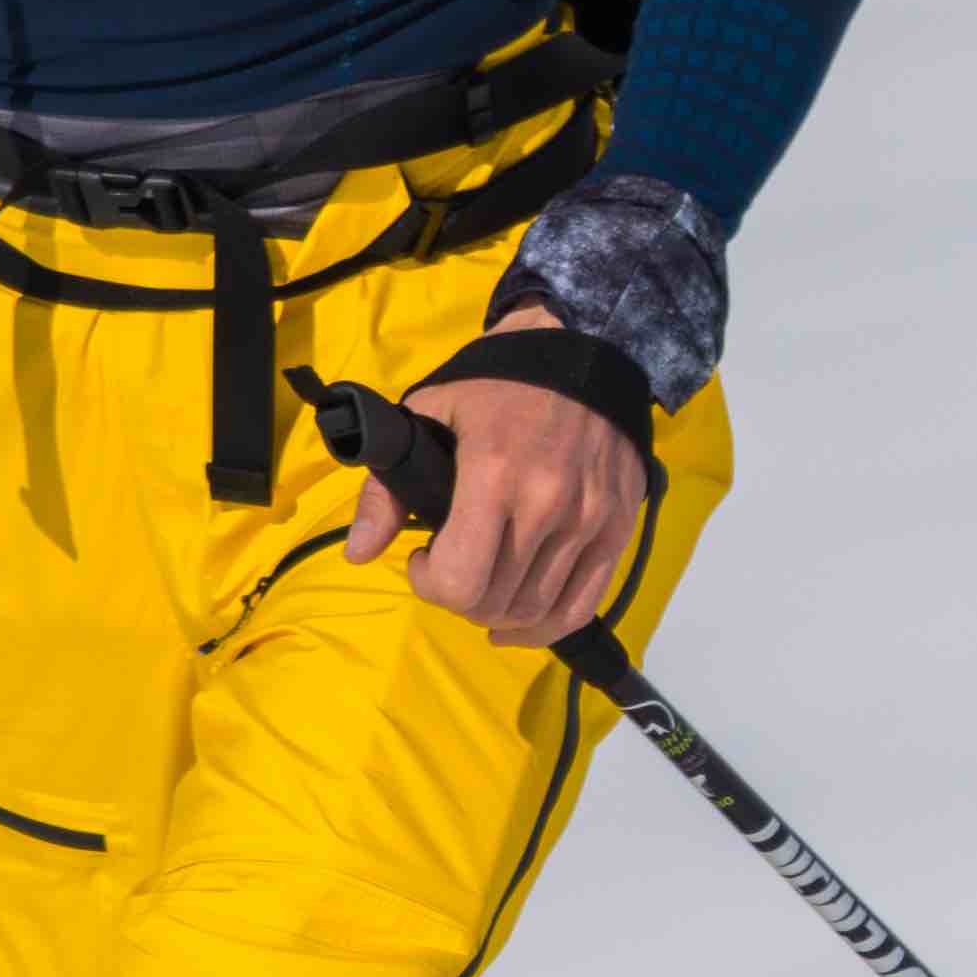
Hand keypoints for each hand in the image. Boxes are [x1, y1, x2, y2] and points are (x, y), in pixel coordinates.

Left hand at [339, 374, 649, 642]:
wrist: (584, 349)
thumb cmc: (496, 380)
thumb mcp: (428, 413)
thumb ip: (388, 488)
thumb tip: (359, 553)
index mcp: (494, 475)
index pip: (459, 581)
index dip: (428, 584)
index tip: (421, 558)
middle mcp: (548, 506)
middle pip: (494, 602)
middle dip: (458, 597)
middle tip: (450, 567)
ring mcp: (588, 520)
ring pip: (534, 609)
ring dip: (496, 611)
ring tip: (482, 580)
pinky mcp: (617, 528)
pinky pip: (582, 605)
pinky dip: (544, 627)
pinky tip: (517, 623)